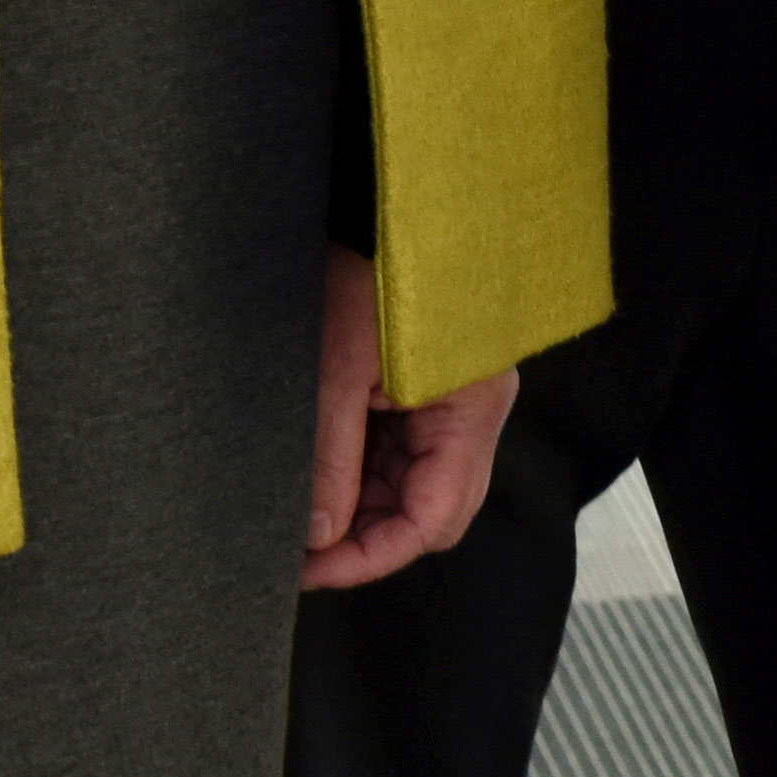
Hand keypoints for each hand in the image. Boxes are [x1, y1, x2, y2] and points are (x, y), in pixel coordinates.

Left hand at [305, 248, 518, 590]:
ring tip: (305, 503)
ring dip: (362, 504)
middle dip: (367, 537)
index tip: (315, 569)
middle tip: (302, 547)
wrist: (389, 207)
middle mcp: (473, 416)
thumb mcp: (336, 371)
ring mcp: (456, 405)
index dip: (373, 556)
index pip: (432, 519)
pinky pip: (406, 455)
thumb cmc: (372, 269)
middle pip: (432, 513)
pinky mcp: (434, 393)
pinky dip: (365, 471)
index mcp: (468, 412)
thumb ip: (331, 459)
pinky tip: (326, 469)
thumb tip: (319, 534)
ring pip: (416, 488)